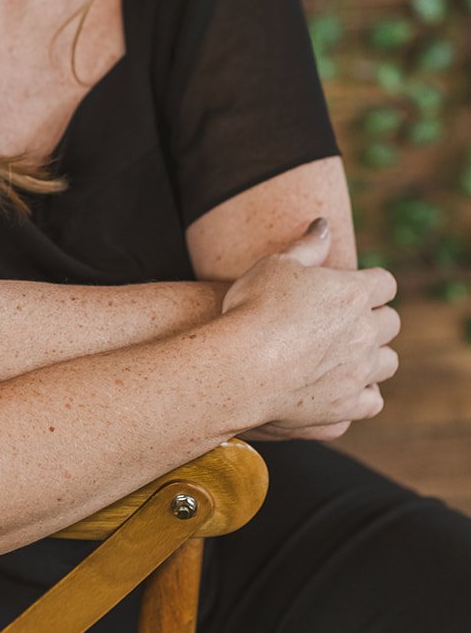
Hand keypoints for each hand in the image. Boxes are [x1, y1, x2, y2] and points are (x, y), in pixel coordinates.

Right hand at [222, 220, 400, 439]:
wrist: (241, 366)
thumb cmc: (254, 307)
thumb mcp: (276, 264)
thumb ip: (307, 246)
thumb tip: (323, 226)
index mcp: (354, 293)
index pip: (385, 283)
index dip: (370, 283)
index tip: (351, 287)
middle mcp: (365, 333)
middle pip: (391, 323)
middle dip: (374, 318)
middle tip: (344, 319)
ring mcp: (359, 373)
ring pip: (388, 363)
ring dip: (373, 355)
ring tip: (346, 353)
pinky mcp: (346, 406)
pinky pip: (372, 401)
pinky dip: (363, 393)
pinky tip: (344, 386)